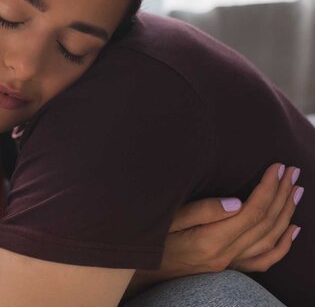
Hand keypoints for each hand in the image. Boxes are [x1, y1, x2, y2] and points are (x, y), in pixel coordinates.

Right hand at [128, 163, 301, 294]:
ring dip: (286, 213)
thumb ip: (202, 211)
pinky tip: (292, 229)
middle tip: (293, 172)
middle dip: (282, 194)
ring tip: (295, 191)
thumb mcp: (168, 219)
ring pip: (270, 239)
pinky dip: (283, 245)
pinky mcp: (229, 268)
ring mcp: (230, 264)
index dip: (267, 188)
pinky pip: (264, 260)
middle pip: (265, 224)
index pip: (251, 212)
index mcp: (211, 240)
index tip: (276, 167)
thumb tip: (237, 202)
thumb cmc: (153, 240)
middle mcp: (225, 255)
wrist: (145, 272)